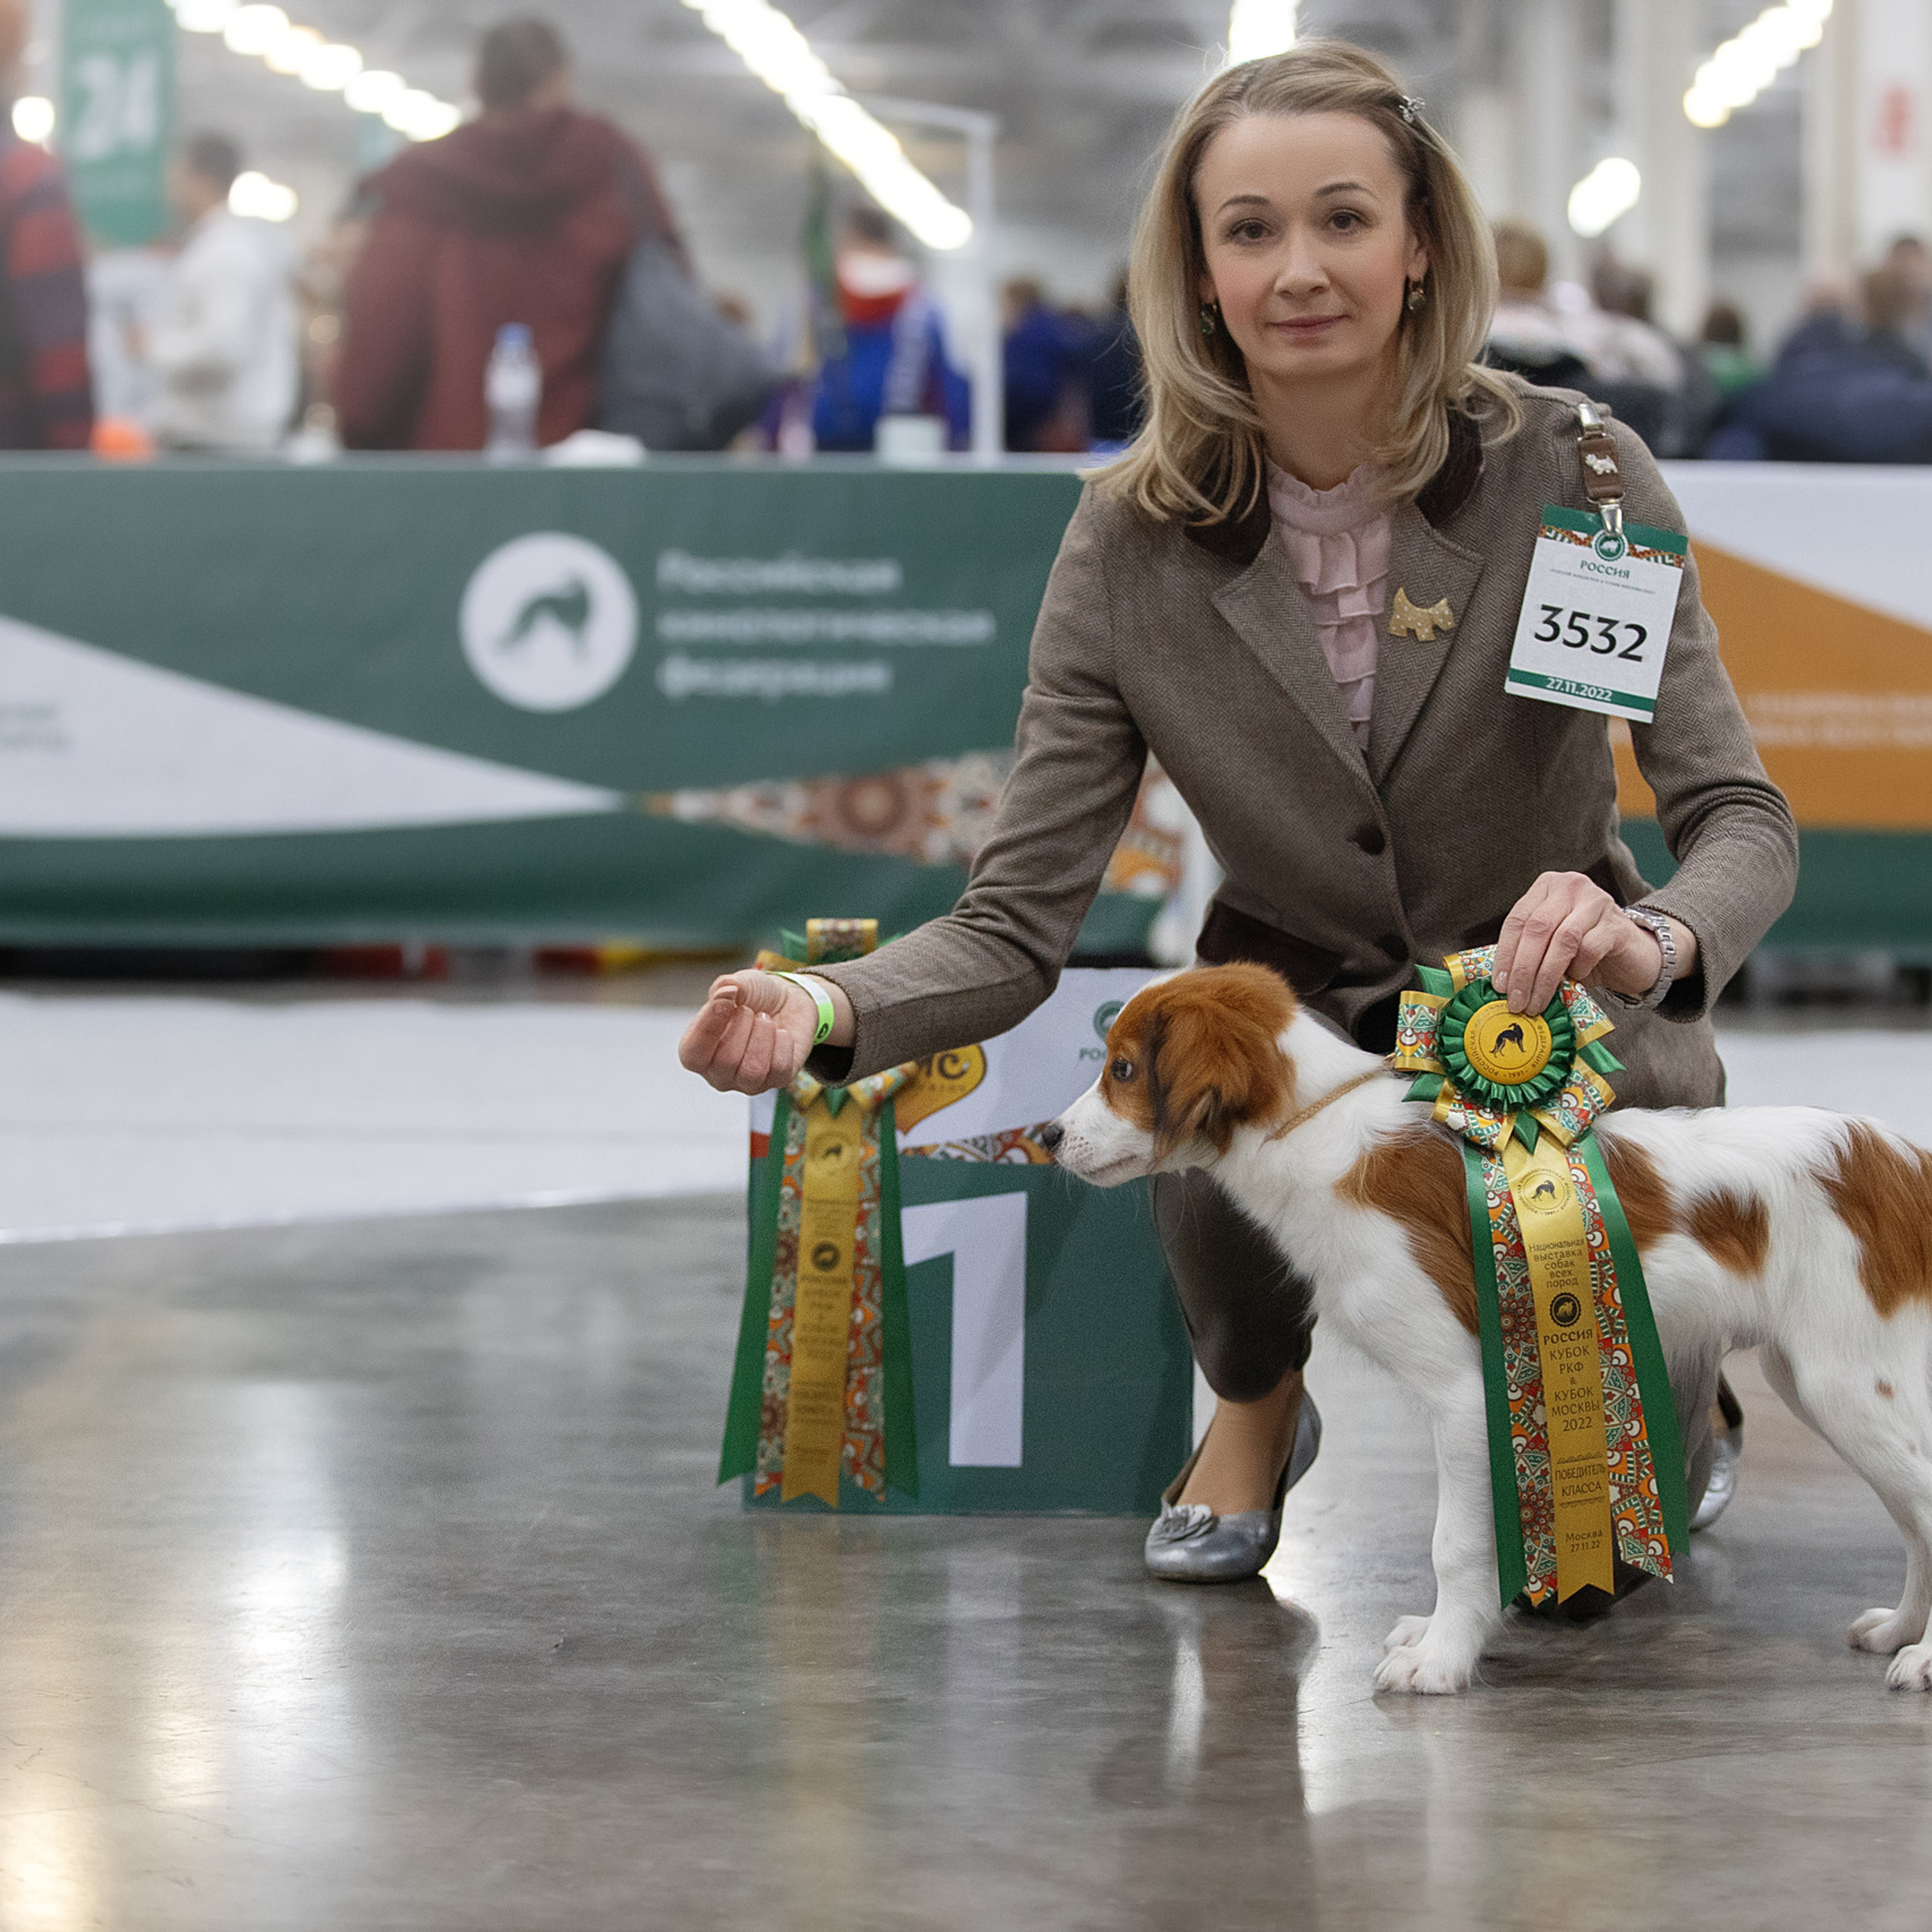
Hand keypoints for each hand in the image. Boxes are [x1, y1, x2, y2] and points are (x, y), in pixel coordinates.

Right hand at [679, 970, 817, 1094]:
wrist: (786, 999)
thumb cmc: (752, 996)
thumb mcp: (735, 984)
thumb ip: (725, 986)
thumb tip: (726, 990)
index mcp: (697, 1050)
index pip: (692, 1054)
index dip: (709, 1026)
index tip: (727, 999)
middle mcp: (718, 1072)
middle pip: (727, 1062)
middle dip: (743, 1025)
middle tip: (750, 1010)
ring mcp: (746, 1081)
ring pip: (754, 1071)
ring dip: (763, 1034)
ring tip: (765, 1019)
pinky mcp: (776, 1081)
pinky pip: (780, 1069)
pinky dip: (783, 1043)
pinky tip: (781, 1032)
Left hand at [1492, 872, 1692, 1014]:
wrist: (1633, 954)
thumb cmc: (1585, 950)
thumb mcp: (1550, 945)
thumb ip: (1528, 951)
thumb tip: (1499, 980)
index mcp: (1547, 887)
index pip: (1517, 920)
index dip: (1505, 954)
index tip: (1498, 985)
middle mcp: (1571, 887)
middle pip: (1537, 929)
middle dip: (1523, 969)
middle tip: (1516, 1000)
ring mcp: (1596, 902)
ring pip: (1562, 940)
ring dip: (1545, 976)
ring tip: (1536, 1002)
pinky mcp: (1617, 924)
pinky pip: (1589, 948)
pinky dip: (1577, 968)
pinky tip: (1574, 980)